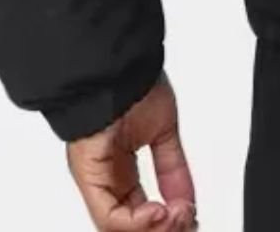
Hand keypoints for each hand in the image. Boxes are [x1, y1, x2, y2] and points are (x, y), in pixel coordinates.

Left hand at [67, 73, 198, 231]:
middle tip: (187, 221)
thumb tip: (186, 199)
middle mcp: (106, 179)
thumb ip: (172, 168)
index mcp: (120, 169)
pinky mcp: (89, 176)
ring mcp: (96, 180)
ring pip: (118, 228)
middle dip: (164, 228)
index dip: (167, 220)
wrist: (117, 65)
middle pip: (130, 225)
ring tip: (178, 217)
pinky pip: (108, 216)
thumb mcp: (163, 131)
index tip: (190, 215)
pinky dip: (136, 223)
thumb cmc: (134, 85)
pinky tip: (158, 213)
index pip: (140, 210)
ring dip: (154, 229)